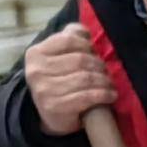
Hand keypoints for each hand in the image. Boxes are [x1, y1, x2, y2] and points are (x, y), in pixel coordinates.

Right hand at [20, 19, 110, 136]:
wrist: (48, 115)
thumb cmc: (57, 80)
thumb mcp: (57, 57)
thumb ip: (68, 38)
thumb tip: (84, 30)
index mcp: (36, 53)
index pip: (68, 40)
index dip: (87, 45)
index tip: (94, 53)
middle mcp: (37, 70)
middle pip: (80, 60)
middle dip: (99, 65)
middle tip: (106, 71)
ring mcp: (45, 90)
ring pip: (86, 78)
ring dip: (104, 81)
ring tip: (110, 84)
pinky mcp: (56, 107)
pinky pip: (87, 96)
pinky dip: (104, 94)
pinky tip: (111, 95)